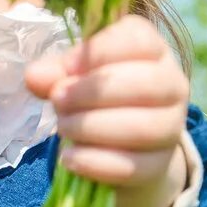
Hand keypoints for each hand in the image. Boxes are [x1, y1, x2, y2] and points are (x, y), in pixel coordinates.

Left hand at [25, 15, 188, 206]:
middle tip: (58, 99)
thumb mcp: (74, 76)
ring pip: (143, 127)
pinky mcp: (161, 164)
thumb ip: (56, 72)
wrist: (122, 144)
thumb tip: (35, 76)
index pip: (139, 40)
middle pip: (146, 83)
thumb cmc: (96, 96)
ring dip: (93, 127)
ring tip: (62, 128)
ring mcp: (172, 126)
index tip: (68, 65)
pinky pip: (135, 166)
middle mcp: (171, 84)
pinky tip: (70, 158)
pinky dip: (97, 163)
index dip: (101, 51)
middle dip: (93, 92)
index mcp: (152, 50)